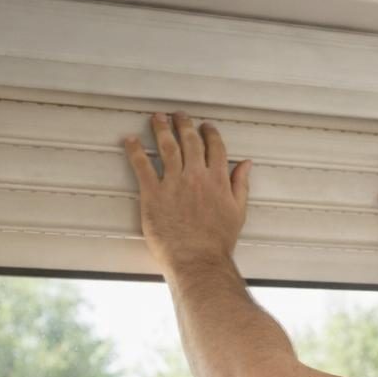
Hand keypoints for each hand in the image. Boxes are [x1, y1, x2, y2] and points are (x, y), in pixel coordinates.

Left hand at [123, 111, 251, 273]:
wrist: (199, 260)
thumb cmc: (218, 243)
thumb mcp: (238, 213)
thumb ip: (241, 185)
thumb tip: (246, 165)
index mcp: (218, 181)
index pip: (215, 147)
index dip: (209, 133)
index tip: (205, 127)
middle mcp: (196, 176)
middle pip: (189, 141)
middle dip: (183, 124)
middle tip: (178, 116)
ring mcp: (174, 183)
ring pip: (167, 146)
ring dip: (160, 128)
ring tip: (156, 119)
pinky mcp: (153, 194)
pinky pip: (141, 165)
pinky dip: (135, 150)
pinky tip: (131, 140)